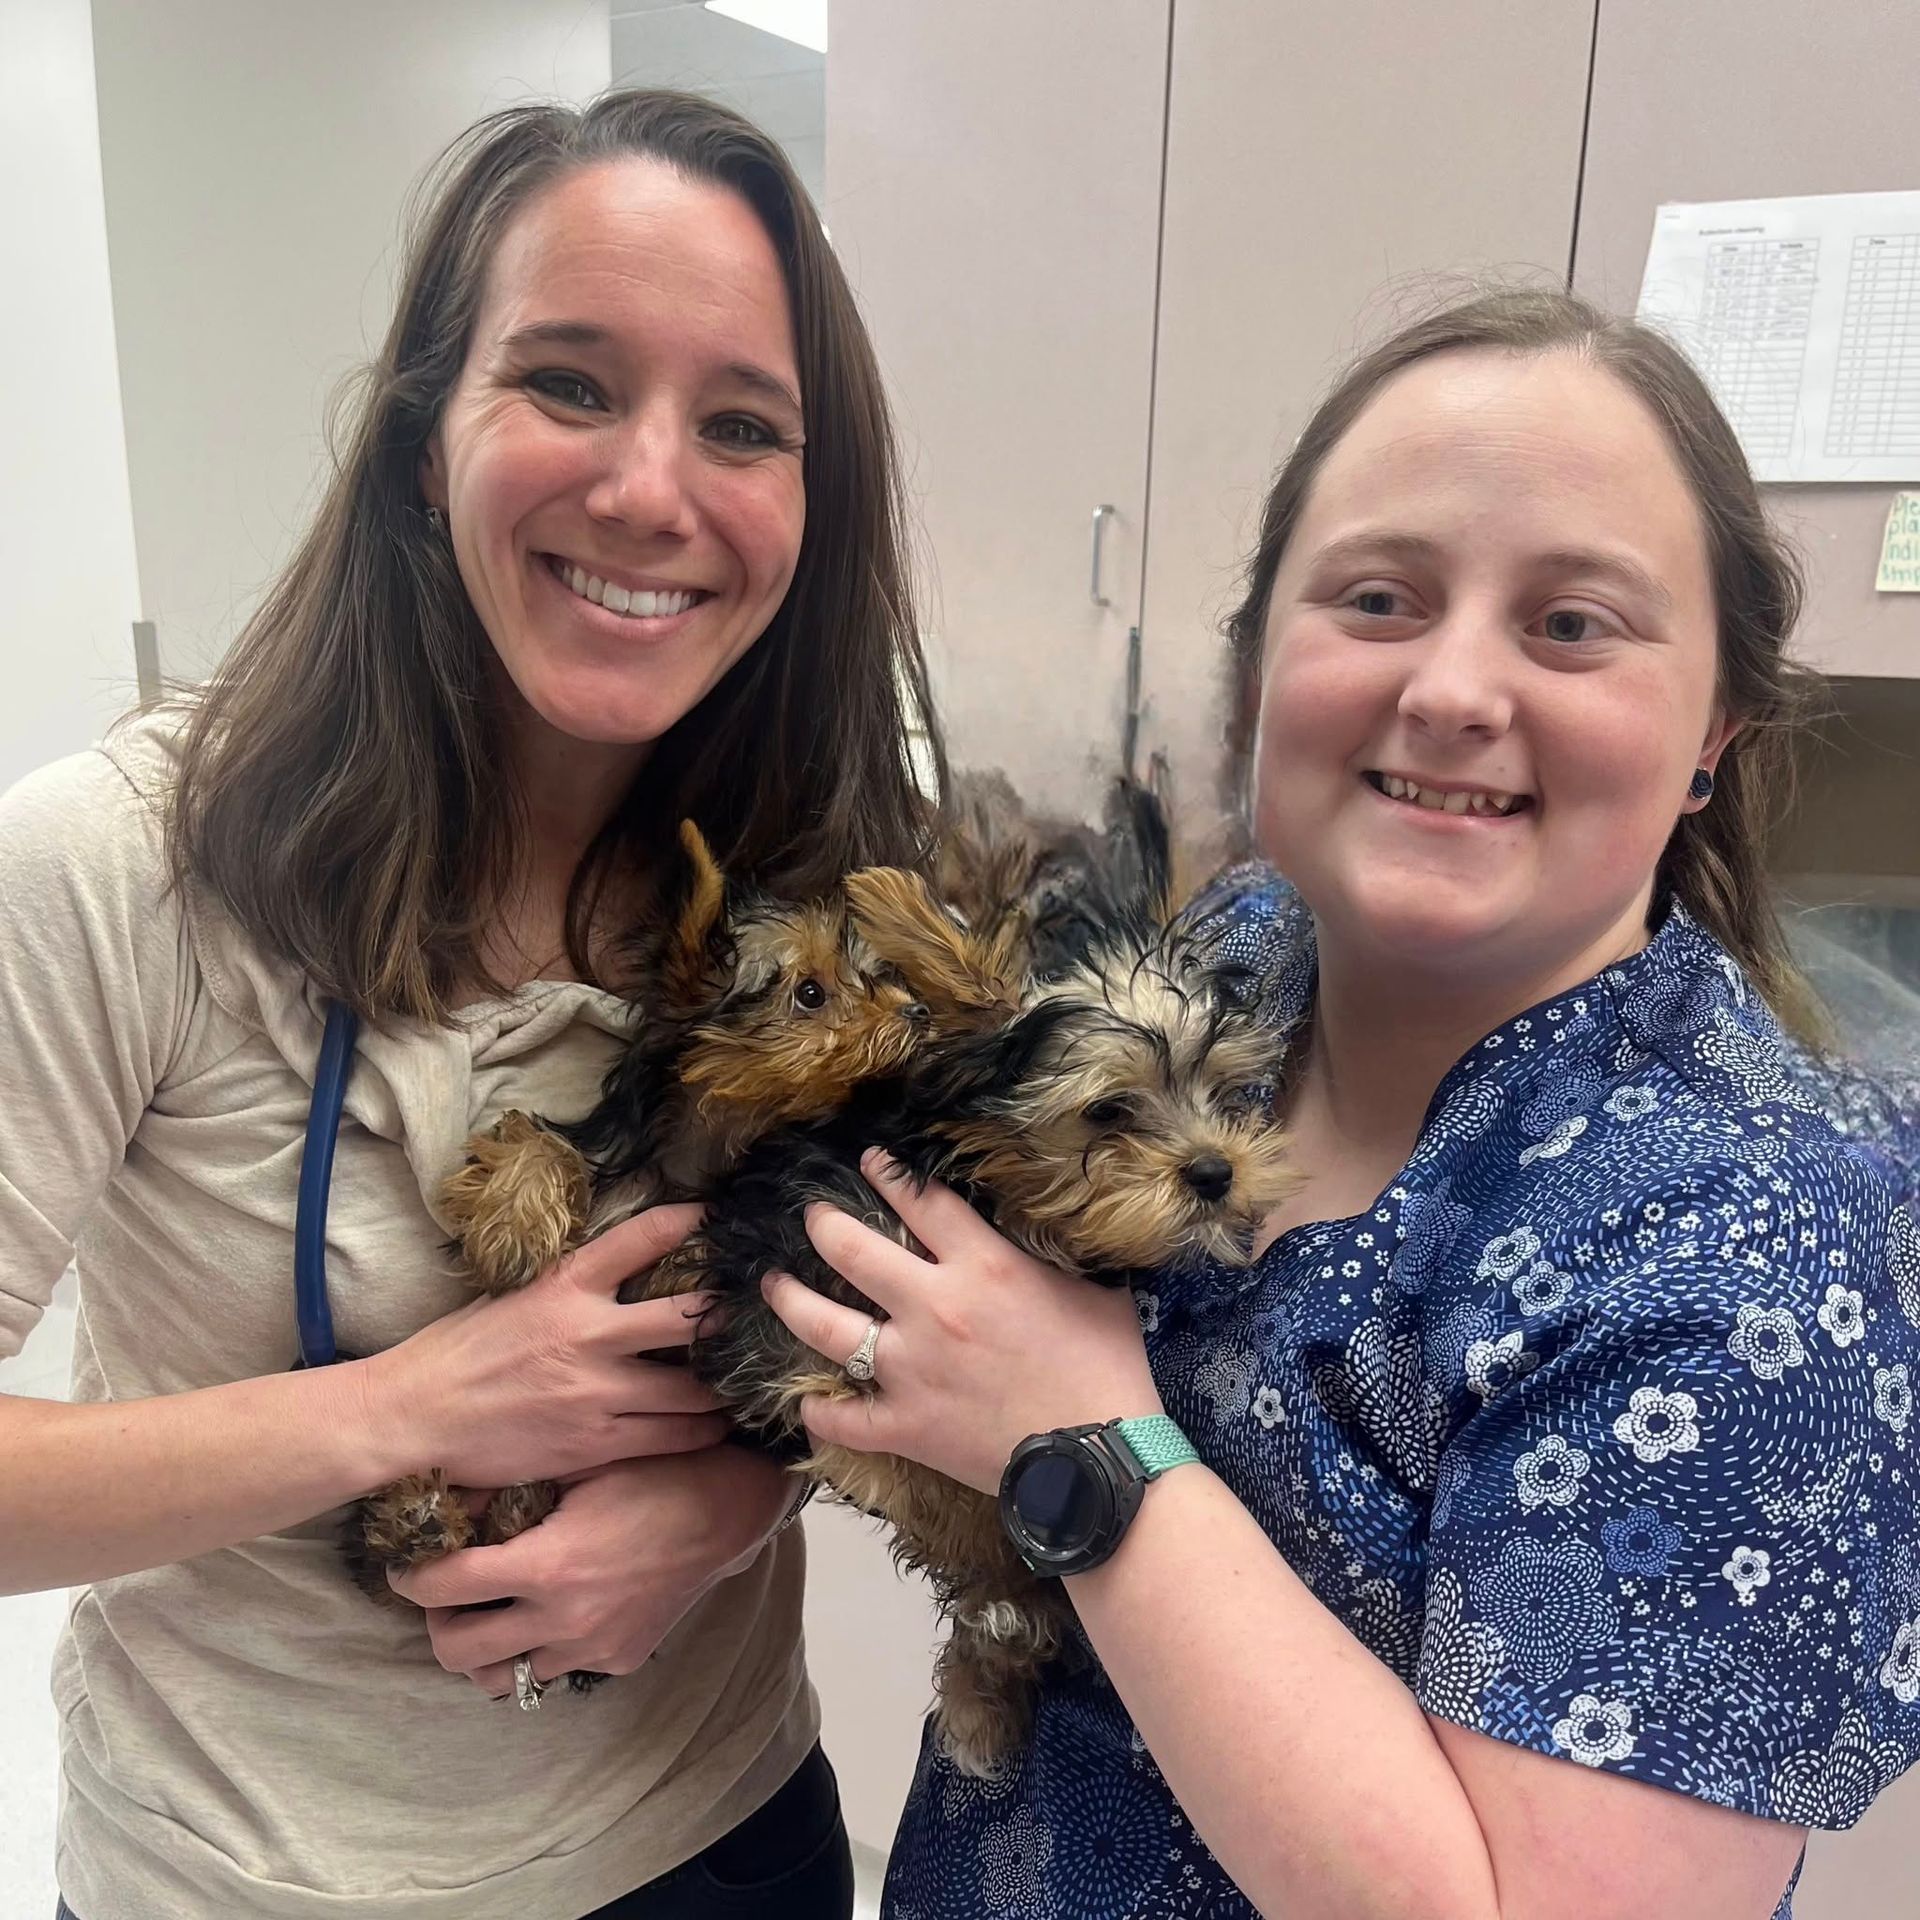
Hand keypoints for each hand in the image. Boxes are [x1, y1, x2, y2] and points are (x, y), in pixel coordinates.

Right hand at [356, 1206, 730, 1489]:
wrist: (413, 1418)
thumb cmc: (456, 1355)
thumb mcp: (510, 1298)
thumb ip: (565, 1286)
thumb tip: (610, 1270)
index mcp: (564, 1286)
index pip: (640, 1238)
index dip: (685, 1221)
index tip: (713, 1217)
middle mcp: (589, 1334)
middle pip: (686, 1316)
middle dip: (724, 1315)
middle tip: (752, 1313)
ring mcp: (597, 1391)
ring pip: (690, 1387)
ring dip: (721, 1383)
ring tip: (742, 1378)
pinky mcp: (595, 1442)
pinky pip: (670, 1435)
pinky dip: (700, 1430)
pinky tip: (715, 1425)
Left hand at [388, 1443, 799, 1693]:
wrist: (726, 1509)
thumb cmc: (651, 1472)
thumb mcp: (577, 1466)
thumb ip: (510, 1487)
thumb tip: (446, 1495)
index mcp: (546, 1566)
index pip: (444, 1587)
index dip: (411, 1576)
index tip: (407, 1565)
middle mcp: (562, 1620)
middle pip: (458, 1652)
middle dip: (438, 1622)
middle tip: (447, 1593)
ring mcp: (591, 1648)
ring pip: (503, 1678)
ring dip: (486, 1648)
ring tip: (493, 1610)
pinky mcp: (617, 1659)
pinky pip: (557, 1667)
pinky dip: (541, 1646)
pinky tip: (553, 1609)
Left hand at [760, 1151, 1163, 1494]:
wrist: (1098, 1458)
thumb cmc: (1108, 1370)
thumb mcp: (1096, 1291)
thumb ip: (1057, 1260)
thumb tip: (1057, 1234)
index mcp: (982, 1266)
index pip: (921, 1201)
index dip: (889, 1173)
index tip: (868, 1159)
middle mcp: (933, 1307)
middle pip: (853, 1251)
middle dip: (822, 1225)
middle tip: (811, 1216)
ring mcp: (910, 1369)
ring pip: (825, 1325)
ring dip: (791, 1300)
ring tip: (772, 1284)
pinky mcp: (904, 1426)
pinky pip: (842, 1418)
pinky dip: (818, 1410)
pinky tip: (803, 1400)